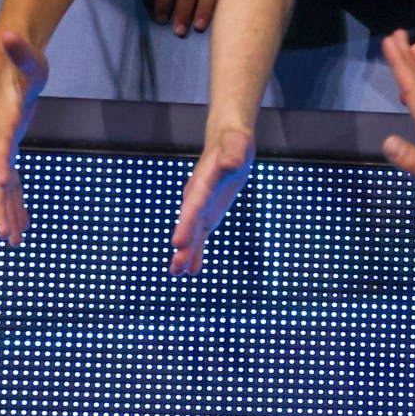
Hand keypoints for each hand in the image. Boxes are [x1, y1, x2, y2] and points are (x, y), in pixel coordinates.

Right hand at [0, 29, 49, 244]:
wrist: (4, 69)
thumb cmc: (21, 63)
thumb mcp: (29, 57)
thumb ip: (20, 49)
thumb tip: (10, 32)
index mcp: (1, 117)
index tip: (2, 181)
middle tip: (3, 231)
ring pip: (0, 186)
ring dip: (6, 212)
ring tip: (12, 241)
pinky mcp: (7, 155)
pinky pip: (10, 185)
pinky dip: (15, 205)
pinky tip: (20, 228)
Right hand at [170, 127, 254, 274]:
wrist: (228, 143)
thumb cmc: (234, 142)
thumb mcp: (237, 143)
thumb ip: (233, 153)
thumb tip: (231, 163)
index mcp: (202, 183)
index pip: (193, 205)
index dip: (185, 224)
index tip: (177, 243)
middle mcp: (197, 198)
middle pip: (189, 224)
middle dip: (184, 245)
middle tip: (177, 268)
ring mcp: (201, 208)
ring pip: (192, 234)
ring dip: (185, 253)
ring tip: (178, 273)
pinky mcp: (207, 215)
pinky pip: (200, 235)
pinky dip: (196, 251)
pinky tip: (192, 270)